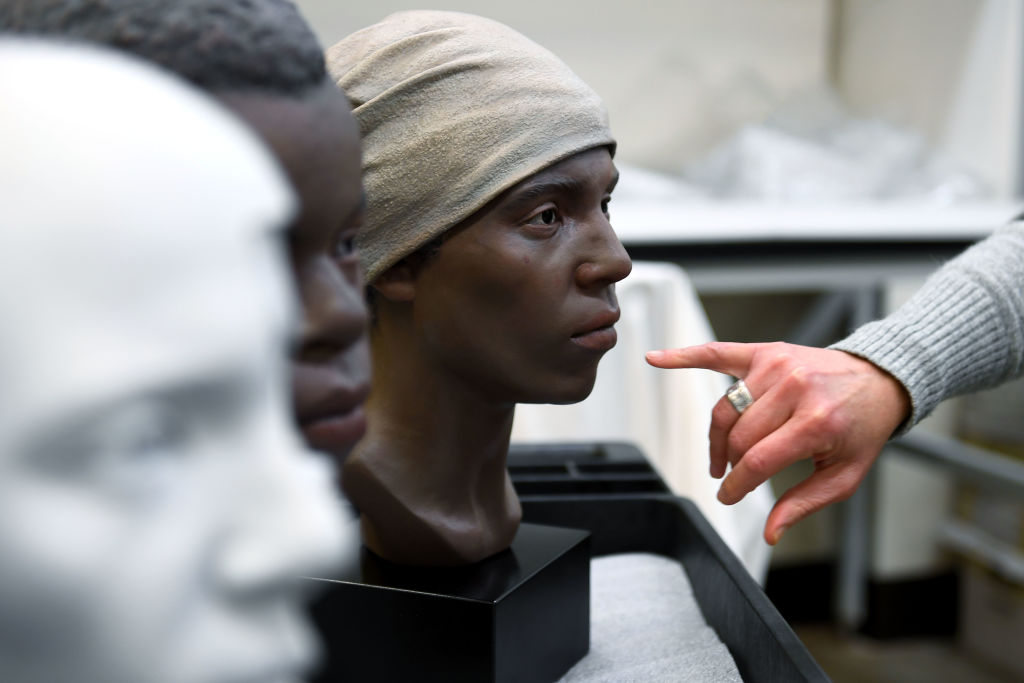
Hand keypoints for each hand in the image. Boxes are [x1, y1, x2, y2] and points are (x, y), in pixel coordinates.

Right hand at [645, 342, 910, 544]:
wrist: (878, 378)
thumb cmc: (860, 428)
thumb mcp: (844, 476)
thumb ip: (804, 504)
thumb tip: (770, 532)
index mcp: (816, 422)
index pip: (757, 461)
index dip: (736, 486)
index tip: (727, 497)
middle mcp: (794, 389)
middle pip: (737, 436)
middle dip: (731, 463)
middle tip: (735, 475)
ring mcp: (777, 366)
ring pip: (725, 410)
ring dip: (718, 437)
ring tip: (724, 455)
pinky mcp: (765, 352)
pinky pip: (716, 354)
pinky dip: (683, 356)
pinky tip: (655, 359)